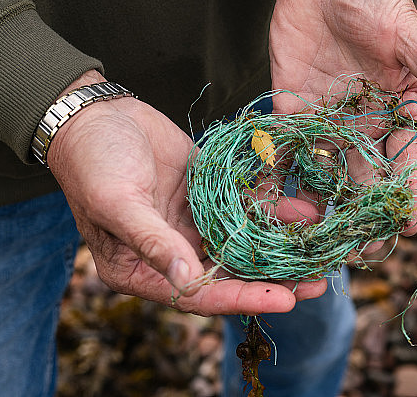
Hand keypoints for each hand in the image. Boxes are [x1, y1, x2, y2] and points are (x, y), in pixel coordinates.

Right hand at [48, 71, 325, 315]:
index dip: (243, 298)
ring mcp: (193, 223)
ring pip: (243, 243)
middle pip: (229, 274)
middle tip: (319, 282)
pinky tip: (302, 209)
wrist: (96, 115)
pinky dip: (270, 208)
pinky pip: (244, 207)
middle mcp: (173, 252)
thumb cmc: (93, 162)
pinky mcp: (208, 195)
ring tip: (322, 249)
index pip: (200, 294)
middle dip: (274, 279)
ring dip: (279, 246)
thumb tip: (187, 279)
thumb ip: (153, 241)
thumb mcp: (118, 203)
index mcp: (142, 269)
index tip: (286, 300)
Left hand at [270, 0, 416, 234]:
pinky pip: (286, 148)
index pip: (407, 159)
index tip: (409, 225)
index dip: (409, 191)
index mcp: (398, 109)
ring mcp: (326, 119)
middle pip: (367, 177)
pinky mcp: (291, 107)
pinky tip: (271, 203)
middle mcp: (365, 123)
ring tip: (314, 241)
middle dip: (365, 214)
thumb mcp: (406, 31)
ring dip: (322, 204)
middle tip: (361, 252)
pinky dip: (280, 174)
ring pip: (326, 172)